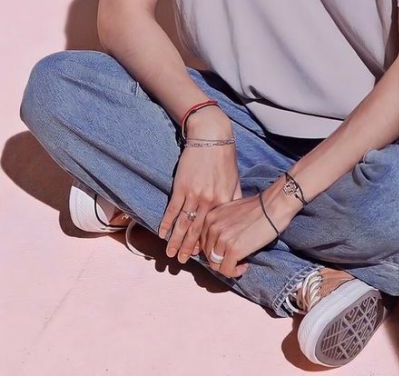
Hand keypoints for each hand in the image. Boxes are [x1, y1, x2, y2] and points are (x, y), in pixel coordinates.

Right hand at [158, 114, 249, 277]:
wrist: (211, 137)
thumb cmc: (224, 159)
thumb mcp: (234, 181)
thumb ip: (234, 200)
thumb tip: (235, 218)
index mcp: (222, 201)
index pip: (213, 229)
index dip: (206, 244)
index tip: (201, 258)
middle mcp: (208, 201)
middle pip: (196, 230)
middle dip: (187, 248)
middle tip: (180, 262)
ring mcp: (194, 194)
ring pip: (183, 223)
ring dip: (175, 240)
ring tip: (169, 253)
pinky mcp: (181, 185)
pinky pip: (173, 208)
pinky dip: (167, 221)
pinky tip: (162, 232)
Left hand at [199, 180, 299, 279]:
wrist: (273, 205)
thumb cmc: (257, 208)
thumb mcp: (230, 211)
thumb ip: (220, 224)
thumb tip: (217, 244)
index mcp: (210, 216)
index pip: (203, 242)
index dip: (214, 250)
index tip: (227, 251)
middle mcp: (212, 227)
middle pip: (207, 255)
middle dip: (221, 260)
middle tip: (235, 259)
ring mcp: (222, 238)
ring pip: (215, 265)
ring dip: (228, 267)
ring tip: (241, 262)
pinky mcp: (233, 249)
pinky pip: (226, 270)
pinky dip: (235, 272)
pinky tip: (245, 265)